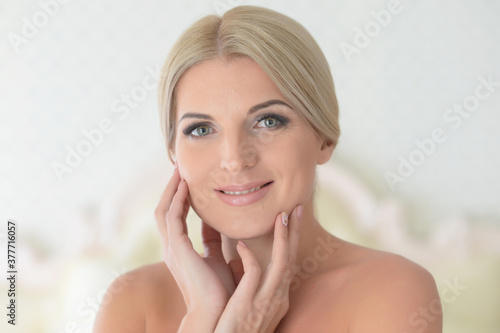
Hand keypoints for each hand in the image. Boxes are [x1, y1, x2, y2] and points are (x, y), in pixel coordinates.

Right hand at [154, 166, 233, 324]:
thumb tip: (220, 226)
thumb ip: (214, 242)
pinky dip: (177, 199)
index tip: (188, 181)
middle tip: (179, 169)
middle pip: (164, 210)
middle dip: (171, 189)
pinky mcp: (177, 249)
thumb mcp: (217, 259)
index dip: (180, 198)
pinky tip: (184, 185)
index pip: (175, 217)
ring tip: (179, 170)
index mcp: (180, 250)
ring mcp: (172, 248)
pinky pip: (172, 217)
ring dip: (171, 189)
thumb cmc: (219, 292)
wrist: (215, 313)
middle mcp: (172, 247)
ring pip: (164, 210)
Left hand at [214, 205, 302, 332]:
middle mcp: (277, 298)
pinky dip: (249, 257)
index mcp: (277, 297)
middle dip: (294, 232)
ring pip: (281, 263)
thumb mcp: (248, 305)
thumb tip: (239, 260)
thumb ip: (247, 283)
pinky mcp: (249, 305)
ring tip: (281, 216)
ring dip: (282, 238)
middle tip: (296, 208)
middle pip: (290, 258)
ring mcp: (266, 302)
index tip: (289, 220)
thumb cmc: (235, 331)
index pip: (287, 263)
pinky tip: (241, 244)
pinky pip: (254, 274)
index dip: (289, 241)